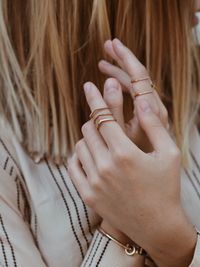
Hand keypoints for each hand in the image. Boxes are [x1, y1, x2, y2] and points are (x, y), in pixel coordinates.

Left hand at [68, 80, 195, 266]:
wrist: (156, 225)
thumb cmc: (166, 187)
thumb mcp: (168, 153)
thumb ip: (154, 124)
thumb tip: (142, 99)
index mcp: (125, 152)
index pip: (103, 116)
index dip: (96, 98)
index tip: (88, 86)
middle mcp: (105, 166)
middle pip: (89, 128)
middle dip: (96, 120)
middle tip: (105, 121)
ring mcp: (94, 181)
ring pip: (80, 145)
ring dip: (89, 137)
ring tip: (103, 141)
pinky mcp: (87, 194)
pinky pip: (73, 165)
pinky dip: (79, 155)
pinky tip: (90, 154)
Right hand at [99, 39, 168, 151]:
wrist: (150, 182)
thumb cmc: (134, 162)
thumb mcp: (121, 136)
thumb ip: (115, 110)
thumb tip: (109, 81)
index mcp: (149, 110)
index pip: (139, 75)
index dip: (125, 57)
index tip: (112, 44)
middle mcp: (154, 109)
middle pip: (138, 76)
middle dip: (121, 61)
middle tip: (106, 48)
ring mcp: (151, 113)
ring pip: (136, 86)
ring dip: (119, 74)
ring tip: (103, 65)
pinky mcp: (146, 118)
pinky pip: (135, 96)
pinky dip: (122, 87)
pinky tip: (110, 87)